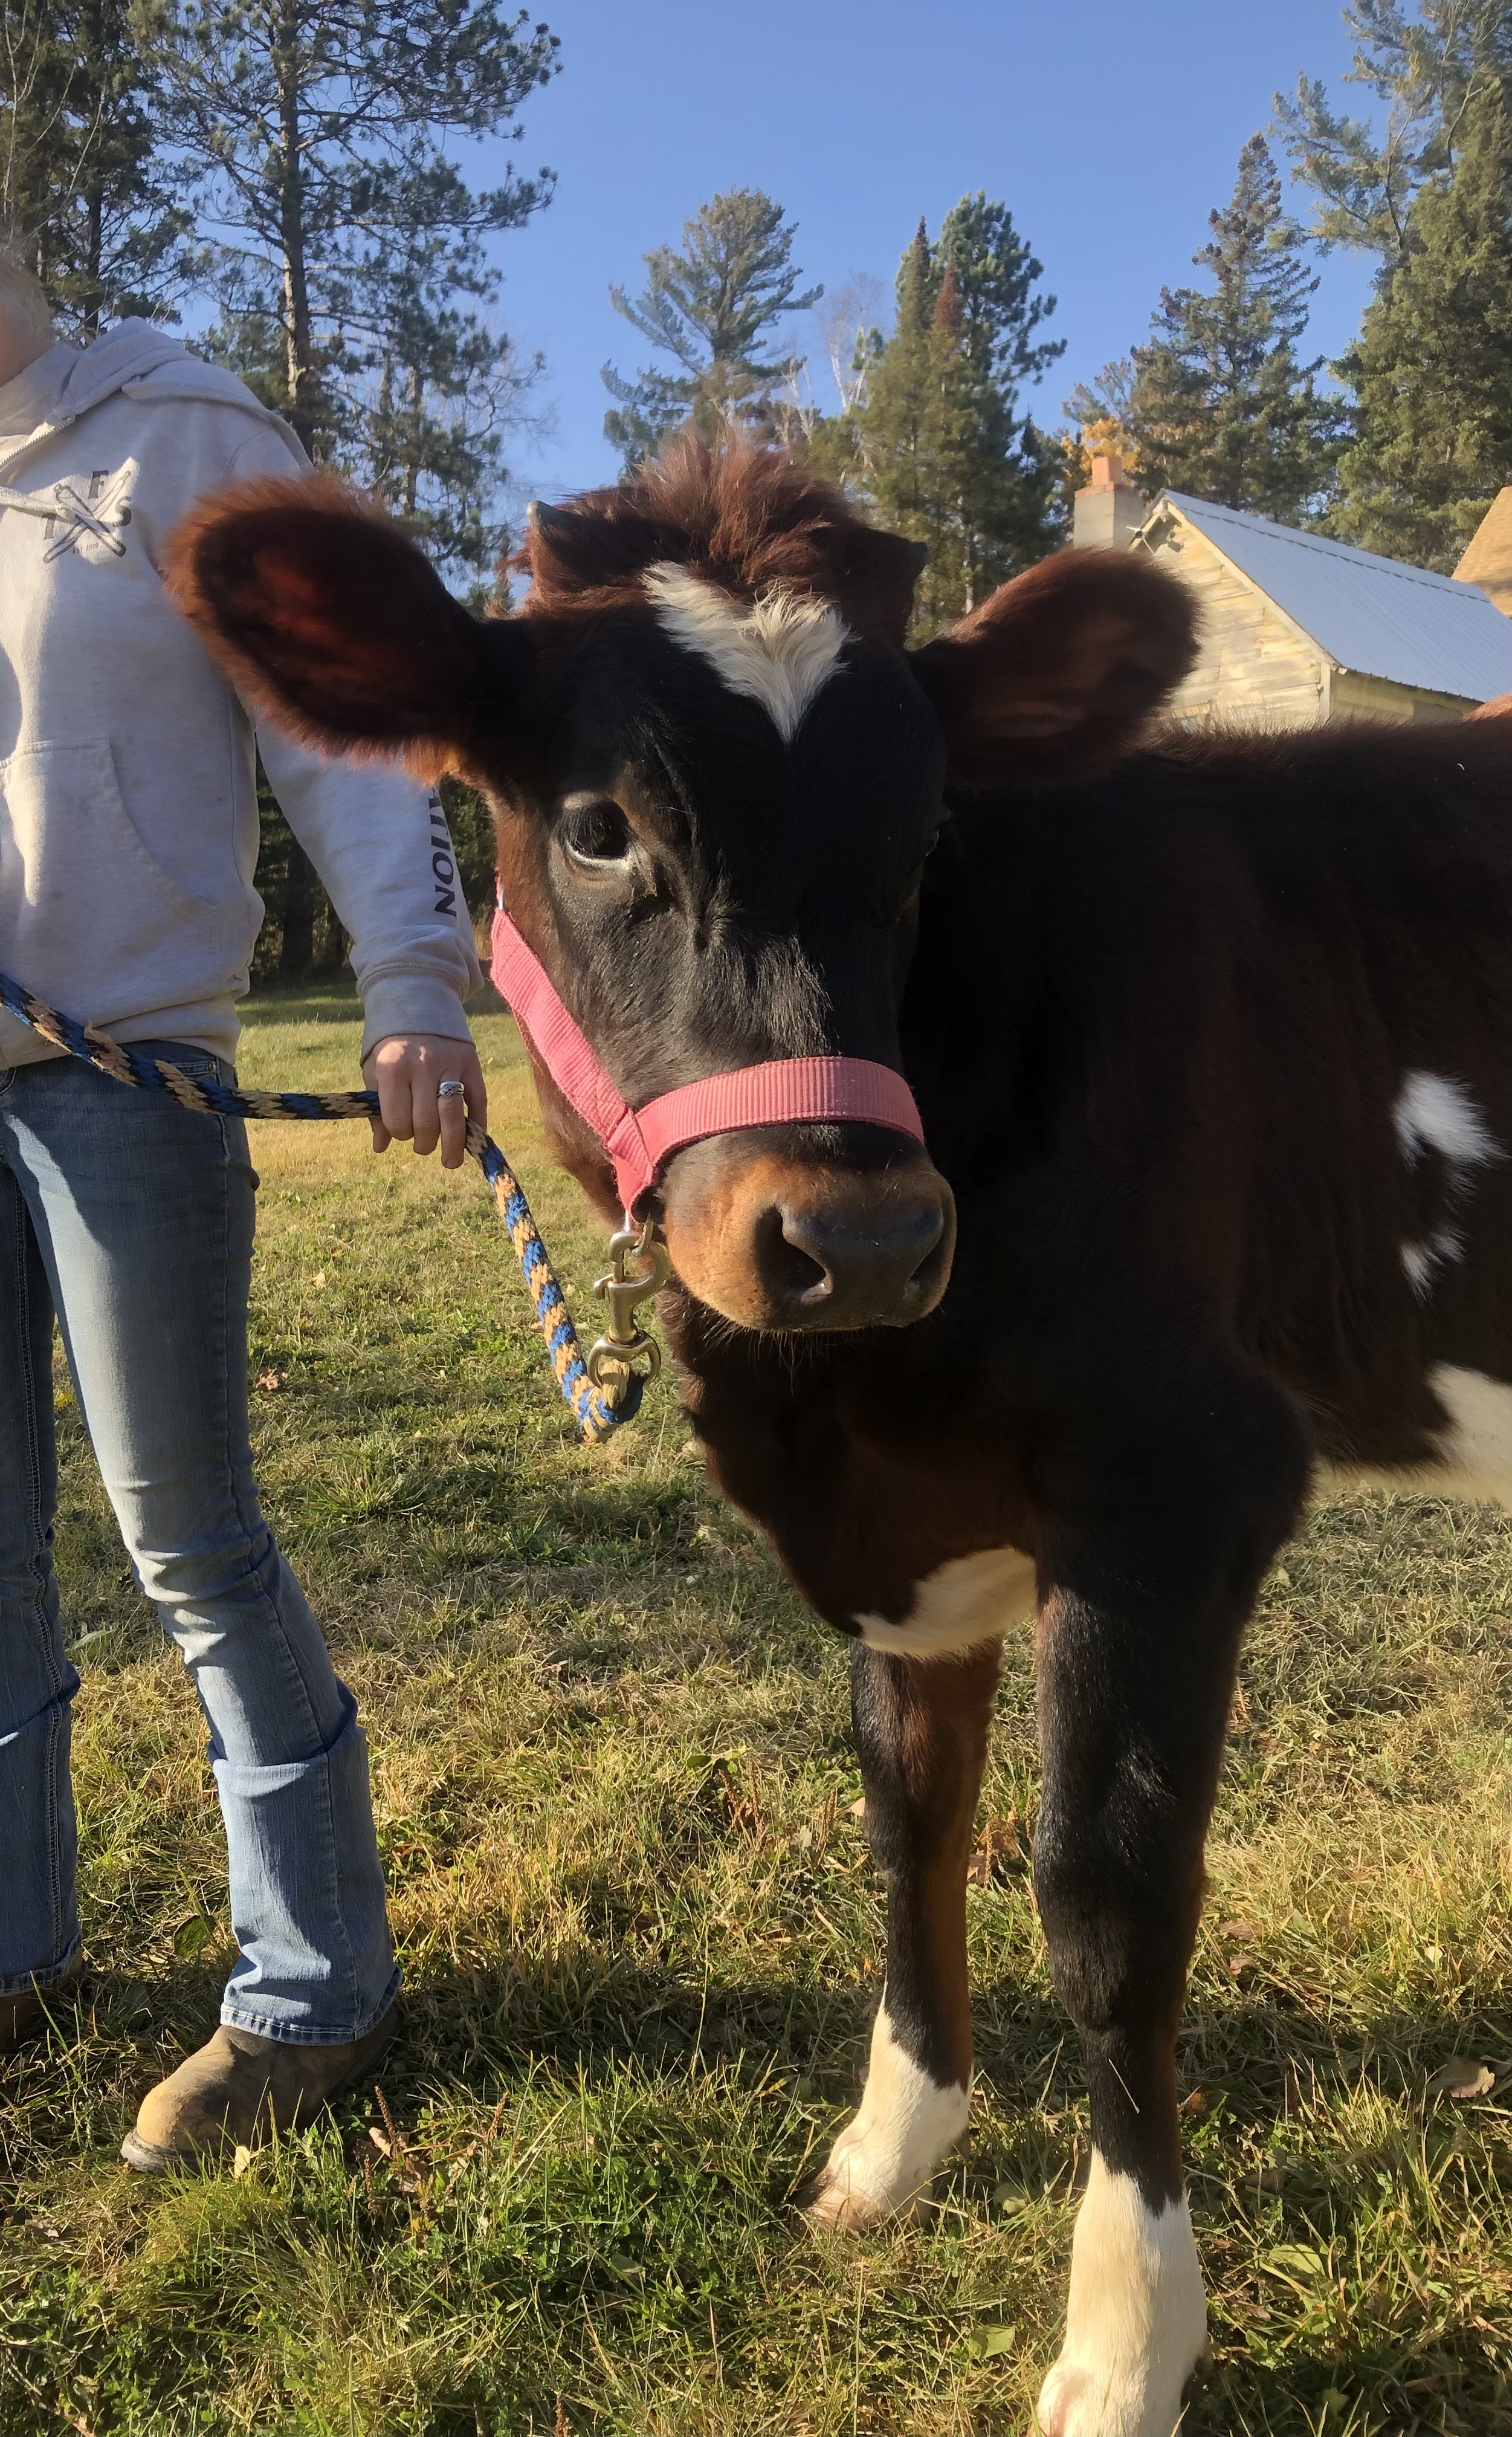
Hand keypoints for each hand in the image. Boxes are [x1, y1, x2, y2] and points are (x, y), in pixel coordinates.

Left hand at [361, 1034, 486, 1170]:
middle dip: (423, 1143)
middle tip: (422, 1145)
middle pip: (426, 1122)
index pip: (398, 1120)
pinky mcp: (471, 1064)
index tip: (400, 1133)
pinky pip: (478, 1100)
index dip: (399, 1134)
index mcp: (392, 1069)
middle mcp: (422, 1066)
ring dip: (452, 1145)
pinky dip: (478, 1124)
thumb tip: (380, 1148)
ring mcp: (449, 1064)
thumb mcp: (374, 1071)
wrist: (417, 1003)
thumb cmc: (390, 1045)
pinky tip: (473, 1139)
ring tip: (450, 1162)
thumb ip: (377, 1109)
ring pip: (453, 1116)